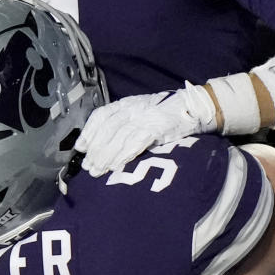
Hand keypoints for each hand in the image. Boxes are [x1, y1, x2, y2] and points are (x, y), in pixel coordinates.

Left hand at [74, 83, 215, 175]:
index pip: (102, 115)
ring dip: (106, 155)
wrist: (194, 107)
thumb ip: (126, 124)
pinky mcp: (157, 127)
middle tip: (88, 166)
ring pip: (119, 136)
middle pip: (108, 128)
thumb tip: (104, 144)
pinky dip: (124, 155)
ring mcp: (145, 116)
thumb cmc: (166, 115)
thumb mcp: (142, 114)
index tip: (80, 148)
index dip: (89, 132)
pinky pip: (136, 142)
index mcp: (127, 103)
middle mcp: (133, 108)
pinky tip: (116, 166)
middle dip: (96, 149)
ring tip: (98, 170)